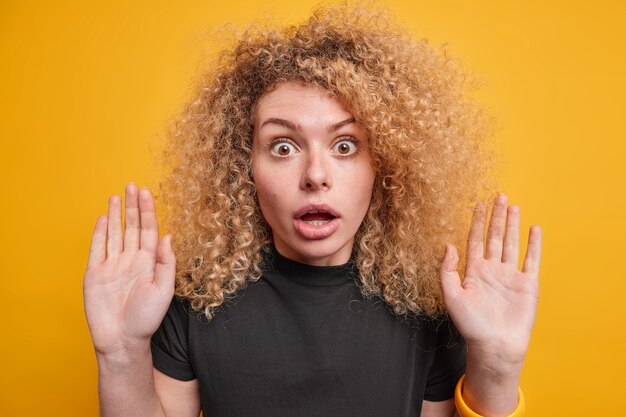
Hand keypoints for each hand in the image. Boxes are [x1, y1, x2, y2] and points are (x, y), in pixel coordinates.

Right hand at [83, 183, 175, 355]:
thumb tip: (169, 236)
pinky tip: (102, 219)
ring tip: (117, 196)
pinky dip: (99, 233)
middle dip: (133, 206)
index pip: (149, 230)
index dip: (148, 211)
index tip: (146, 192)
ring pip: (114, 233)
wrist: (122, 340)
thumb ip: (167, 262)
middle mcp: (130, 260)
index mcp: (148, 262)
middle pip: (132, 227)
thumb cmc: (146, 319)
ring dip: (115, 215)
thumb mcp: (164, 290)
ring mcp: (112, 265)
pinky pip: (97, 248)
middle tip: (132, 185)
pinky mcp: (95, 274)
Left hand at [440, 194, 541, 370]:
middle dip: (496, 216)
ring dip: (512, 224)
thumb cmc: (470, 325)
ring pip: (512, 243)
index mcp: (474, 271)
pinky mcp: (528, 284)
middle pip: (495, 236)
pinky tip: (534, 229)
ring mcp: (510, 275)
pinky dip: (534, 244)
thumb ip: (447, 270)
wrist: (494, 345)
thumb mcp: (451, 296)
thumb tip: (447, 245)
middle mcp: (492, 270)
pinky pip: (532, 260)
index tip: (478, 203)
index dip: (477, 222)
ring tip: (513, 206)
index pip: (475, 240)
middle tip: (499, 196)